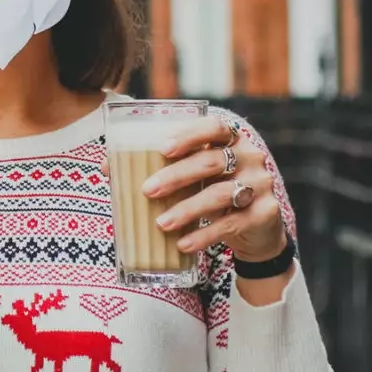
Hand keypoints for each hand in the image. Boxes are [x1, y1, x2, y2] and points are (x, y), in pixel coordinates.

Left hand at [139, 114, 288, 264]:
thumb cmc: (215, 192)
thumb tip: (107, 166)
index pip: (215, 127)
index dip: (189, 135)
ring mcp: (261, 185)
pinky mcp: (264, 214)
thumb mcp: (195, 176)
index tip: (161, 149)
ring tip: (160, 223)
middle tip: (147, 190)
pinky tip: (182, 244)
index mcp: (233, 139)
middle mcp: (250, 157)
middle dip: (176, 176)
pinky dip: (203, 235)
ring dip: (186, 209)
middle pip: (211, 161)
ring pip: (220, 194)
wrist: (257, 229)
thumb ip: (162, 167)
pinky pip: (230, 224)